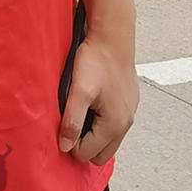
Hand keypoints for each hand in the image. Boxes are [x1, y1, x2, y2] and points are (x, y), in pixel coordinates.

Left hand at [58, 27, 137, 167]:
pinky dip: (101, 121)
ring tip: (80, 111)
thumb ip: (72, 121)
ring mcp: (129, 112)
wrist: (112, 36)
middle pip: (101, 153)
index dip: (71, 144)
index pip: (88, 154)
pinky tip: (91, 102)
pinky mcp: (129, 101)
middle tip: (70, 123)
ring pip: (109, 139)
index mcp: (114, 124)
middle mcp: (126, 122)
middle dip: (84, 144)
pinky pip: (114, 123)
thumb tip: (65, 146)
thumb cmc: (96, 60)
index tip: (62, 127)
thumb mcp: (79, 91)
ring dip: (92, 133)